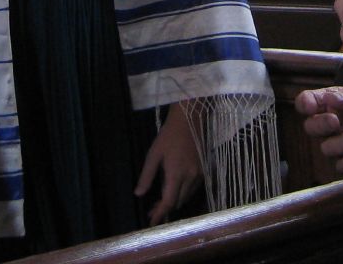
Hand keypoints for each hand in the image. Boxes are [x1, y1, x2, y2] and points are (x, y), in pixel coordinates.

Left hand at [135, 102, 202, 224]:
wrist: (189, 120)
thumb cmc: (168, 136)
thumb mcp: (153, 154)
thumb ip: (147, 176)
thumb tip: (139, 194)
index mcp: (176, 174)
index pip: (168, 202)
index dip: (160, 214)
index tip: (151, 222)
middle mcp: (190, 178)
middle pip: (177, 202)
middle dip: (165, 209)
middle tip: (152, 210)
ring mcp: (199, 175)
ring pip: (186, 197)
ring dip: (174, 202)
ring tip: (160, 202)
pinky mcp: (204, 171)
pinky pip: (192, 190)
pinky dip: (182, 194)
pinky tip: (173, 190)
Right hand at [295, 83, 342, 173]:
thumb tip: (330, 99)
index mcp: (334, 103)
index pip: (309, 102)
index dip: (305, 103)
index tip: (310, 105)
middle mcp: (335, 124)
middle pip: (311, 127)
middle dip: (320, 124)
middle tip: (334, 121)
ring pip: (326, 148)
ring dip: (338, 143)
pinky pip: (340, 167)